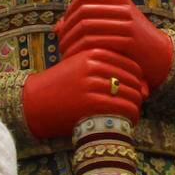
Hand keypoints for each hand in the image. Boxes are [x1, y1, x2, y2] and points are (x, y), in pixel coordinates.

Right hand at [22, 47, 145, 138]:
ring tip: (134, 113)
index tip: (139, 88)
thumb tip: (138, 77)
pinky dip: (131, 115)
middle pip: (131, 79)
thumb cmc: (60, 85)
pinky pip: (122, 108)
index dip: (139, 77)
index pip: (129, 63)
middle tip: (139, 103)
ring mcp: (92, 84)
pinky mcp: (90, 102)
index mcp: (92, 53)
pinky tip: (131, 121)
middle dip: (139, 92)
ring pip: (130, 94)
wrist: (35, 101)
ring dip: (137, 106)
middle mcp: (93, 66)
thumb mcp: (79, 65)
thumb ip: (103, 65)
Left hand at [55, 0, 173, 90]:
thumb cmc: (131, 43)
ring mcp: (127, 23)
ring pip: (87, 27)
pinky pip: (98, 41)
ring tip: (64, 53)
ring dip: (72, 41)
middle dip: (67, 28)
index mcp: (118, 0)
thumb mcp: (111, 28)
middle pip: (83, 12)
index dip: (68, 12)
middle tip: (59, 43)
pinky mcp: (129, 40)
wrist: (160, 57)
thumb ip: (86, 24)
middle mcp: (122, 8)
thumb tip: (56, 26)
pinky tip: (77, 59)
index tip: (61, 28)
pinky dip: (83, 50)